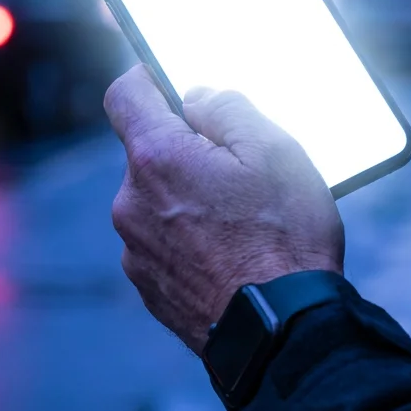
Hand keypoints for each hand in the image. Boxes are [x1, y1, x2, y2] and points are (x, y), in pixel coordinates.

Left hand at [104, 65, 344, 352]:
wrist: (282, 332)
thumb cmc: (284, 238)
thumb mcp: (275, 151)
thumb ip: (229, 109)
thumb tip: (198, 97)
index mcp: (157, 159)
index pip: (126, 95)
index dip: (147, 78)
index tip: (169, 78)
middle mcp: (132, 203)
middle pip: (149, 153)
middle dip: (187, 151)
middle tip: (240, 167)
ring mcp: (136, 250)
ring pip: (158, 202)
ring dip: (189, 199)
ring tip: (244, 220)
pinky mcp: (149, 288)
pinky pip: (164, 244)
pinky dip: (191, 239)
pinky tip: (233, 253)